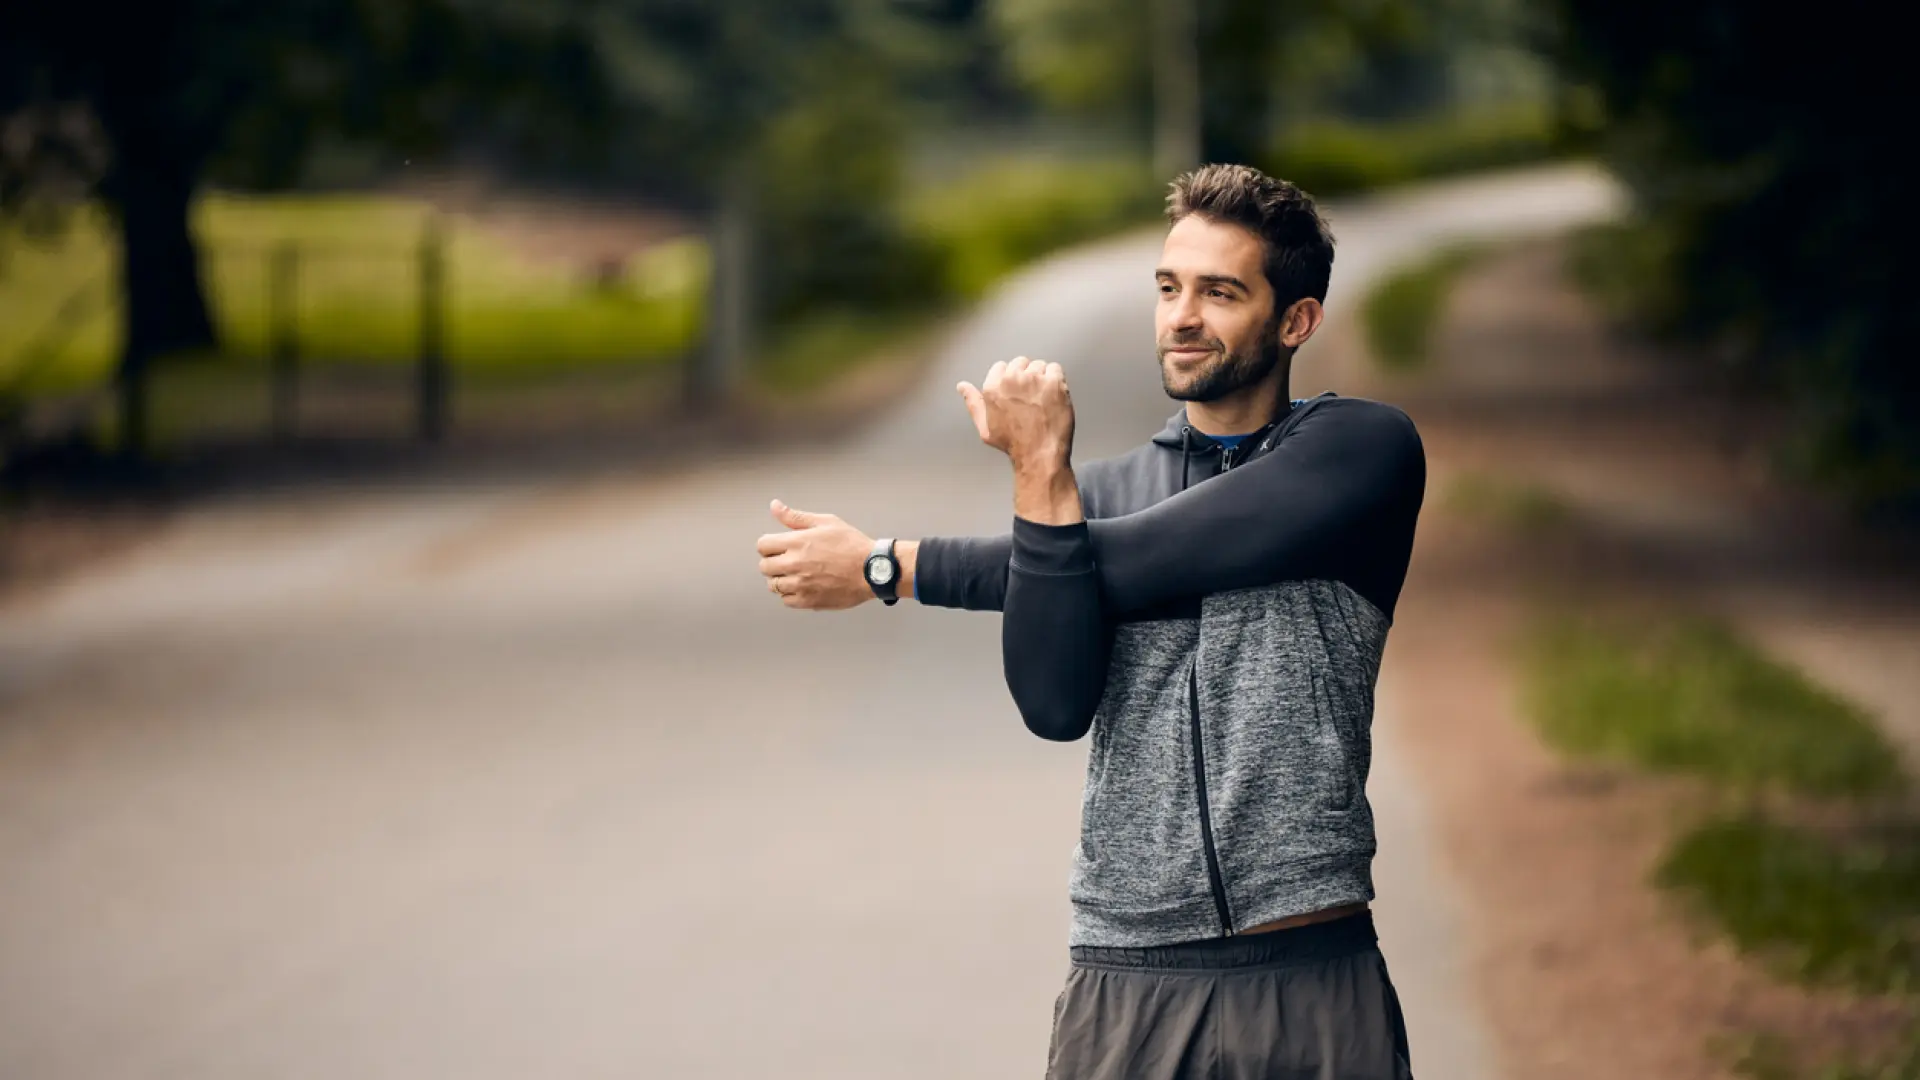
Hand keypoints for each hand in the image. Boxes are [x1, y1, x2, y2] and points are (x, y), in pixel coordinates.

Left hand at [756, 499, 874, 610]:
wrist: (873, 571)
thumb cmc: (853, 545)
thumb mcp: (826, 522)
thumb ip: (795, 517)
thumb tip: (775, 506)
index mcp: (797, 542)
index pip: (762, 545)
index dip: (769, 545)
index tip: (778, 547)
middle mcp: (795, 564)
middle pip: (764, 567)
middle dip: (773, 562)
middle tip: (788, 560)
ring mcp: (800, 585)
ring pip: (773, 585)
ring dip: (781, 579)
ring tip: (797, 574)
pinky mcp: (808, 601)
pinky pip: (786, 600)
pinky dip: (791, 594)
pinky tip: (804, 586)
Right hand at [958, 356, 1074, 472]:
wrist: (1039, 454)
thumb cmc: (1012, 444)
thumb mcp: (985, 428)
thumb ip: (973, 403)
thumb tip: (961, 385)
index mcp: (992, 387)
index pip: (1002, 366)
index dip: (1011, 380)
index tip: (1018, 394)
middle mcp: (1011, 379)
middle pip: (1021, 362)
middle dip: (1026, 376)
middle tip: (1032, 398)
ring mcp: (1034, 379)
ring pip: (1039, 365)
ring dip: (1042, 378)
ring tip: (1043, 400)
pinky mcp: (1053, 382)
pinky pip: (1055, 369)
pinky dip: (1057, 380)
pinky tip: (1054, 397)